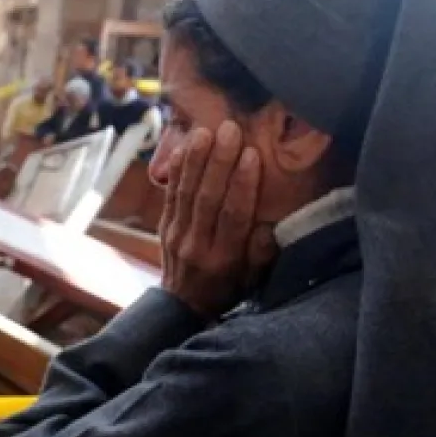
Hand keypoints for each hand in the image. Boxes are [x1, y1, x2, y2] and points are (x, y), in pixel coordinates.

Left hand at [158, 121, 273, 318]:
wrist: (182, 305)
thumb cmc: (228, 288)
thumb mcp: (253, 279)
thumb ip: (262, 253)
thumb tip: (270, 225)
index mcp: (225, 258)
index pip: (233, 216)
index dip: (242, 184)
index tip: (251, 155)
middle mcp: (198, 245)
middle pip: (208, 199)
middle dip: (218, 162)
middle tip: (229, 130)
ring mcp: (177, 235)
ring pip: (187, 193)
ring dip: (197, 160)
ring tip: (206, 131)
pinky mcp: (165, 227)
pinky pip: (170, 196)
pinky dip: (178, 171)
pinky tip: (185, 148)